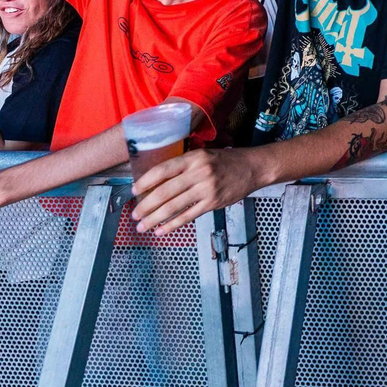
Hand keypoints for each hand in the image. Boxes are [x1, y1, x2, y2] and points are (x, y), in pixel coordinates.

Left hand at [131, 146, 266, 234]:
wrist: (252, 167)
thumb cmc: (226, 161)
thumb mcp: (203, 155)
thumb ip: (184, 166)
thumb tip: (158, 181)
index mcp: (193, 158)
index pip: (163, 170)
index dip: (146, 181)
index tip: (134, 191)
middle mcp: (198, 173)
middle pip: (165, 191)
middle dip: (146, 205)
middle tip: (135, 214)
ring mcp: (206, 189)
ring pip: (174, 206)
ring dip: (155, 218)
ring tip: (142, 226)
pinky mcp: (213, 202)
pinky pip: (188, 216)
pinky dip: (172, 225)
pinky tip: (161, 231)